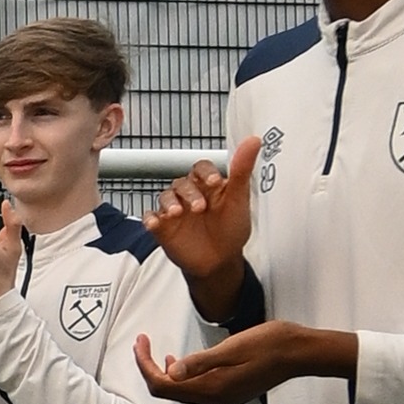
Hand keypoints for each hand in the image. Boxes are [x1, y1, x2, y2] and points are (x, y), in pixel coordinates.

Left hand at [136, 318, 356, 403]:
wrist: (300, 353)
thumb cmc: (271, 345)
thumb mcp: (233, 347)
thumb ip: (201, 361)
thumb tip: (174, 371)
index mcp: (213, 388)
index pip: (164, 386)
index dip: (146, 366)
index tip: (140, 343)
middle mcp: (215, 399)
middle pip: (169, 391)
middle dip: (150, 368)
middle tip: (143, 343)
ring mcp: (223, 398)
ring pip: (182, 391)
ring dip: (165, 373)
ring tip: (155, 351)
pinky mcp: (230, 392)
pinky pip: (197, 389)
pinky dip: (183, 376)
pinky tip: (181, 362)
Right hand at [143, 135, 259, 308]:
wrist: (220, 262)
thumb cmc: (231, 229)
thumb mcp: (239, 200)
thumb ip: (242, 170)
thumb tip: (253, 141)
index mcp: (208, 185)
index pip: (200, 168)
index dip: (205, 172)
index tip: (214, 182)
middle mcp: (190, 195)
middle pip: (182, 182)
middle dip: (189, 193)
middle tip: (200, 207)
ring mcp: (175, 211)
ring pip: (165, 197)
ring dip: (169, 202)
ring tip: (177, 213)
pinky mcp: (163, 227)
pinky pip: (150, 218)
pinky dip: (150, 219)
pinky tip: (155, 223)